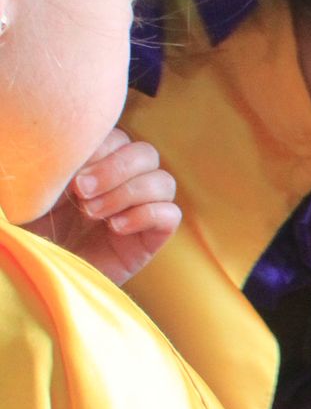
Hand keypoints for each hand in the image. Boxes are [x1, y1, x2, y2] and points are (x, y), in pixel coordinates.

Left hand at [25, 128, 180, 284]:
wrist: (48, 270)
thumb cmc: (42, 229)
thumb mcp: (46, 191)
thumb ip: (66, 166)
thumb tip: (79, 156)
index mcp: (103, 163)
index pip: (121, 138)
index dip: (102, 149)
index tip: (72, 173)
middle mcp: (127, 183)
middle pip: (147, 154)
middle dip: (115, 169)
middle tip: (82, 191)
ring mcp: (143, 210)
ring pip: (164, 182)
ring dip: (127, 193)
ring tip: (93, 213)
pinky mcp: (153, 238)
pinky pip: (170, 215)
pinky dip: (145, 215)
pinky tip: (115, 228)